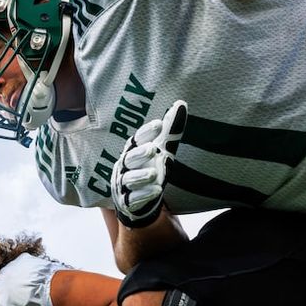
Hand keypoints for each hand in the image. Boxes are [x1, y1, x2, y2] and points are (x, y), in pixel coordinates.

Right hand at [111, 100, 186, 226]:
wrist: (137, 201)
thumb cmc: (149, 169)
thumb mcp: (162, 150)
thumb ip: (170, 131)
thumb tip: (181, 104)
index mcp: (131, 151)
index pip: (136, 139)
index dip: (146, 132)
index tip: (159, 124)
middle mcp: (124, 167)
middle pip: (129, 159)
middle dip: (140, 154)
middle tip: (153, 149)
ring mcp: (124, 185)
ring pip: (129, 179)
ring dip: (140, 176)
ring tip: (154, 173)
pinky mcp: (127, 202)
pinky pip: (133, 198)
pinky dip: (144, 195)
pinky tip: (156, 190)